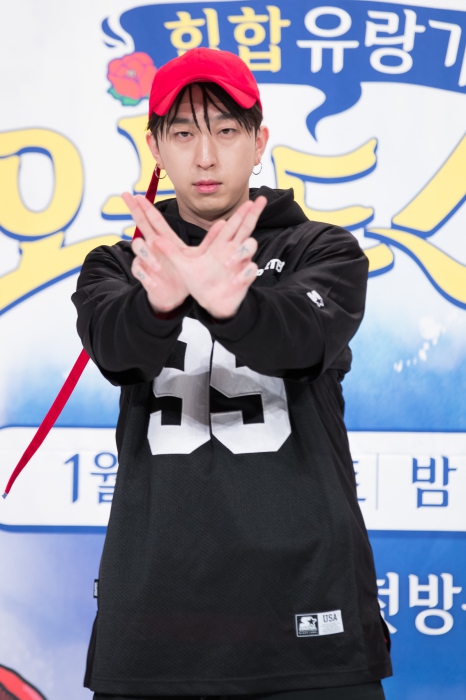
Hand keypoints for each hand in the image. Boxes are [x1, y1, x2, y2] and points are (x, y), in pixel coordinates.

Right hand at [122, 192, 218, 312]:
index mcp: (166, 240)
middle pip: (141, 224)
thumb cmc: (186, 273)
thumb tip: (224, 222)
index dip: (147, 207)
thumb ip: (210, 240)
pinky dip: (146, 275)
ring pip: (139, 247)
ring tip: (159, 267)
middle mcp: (153, 246)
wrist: (176, 296)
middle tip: (126, 195)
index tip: (138, 194)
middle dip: (134, 209)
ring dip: (146, 254)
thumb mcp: (199, 256)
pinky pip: (139, 270)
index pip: (155, 220)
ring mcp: (146, 259)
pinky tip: (153, 282)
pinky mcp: (144, 274)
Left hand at [129, 195, 266, 318]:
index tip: (251, 199)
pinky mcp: (243, 280)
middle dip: (253, 214)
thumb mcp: (183, 267)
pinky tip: (238, 278)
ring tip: (227, 263)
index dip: (241, 212)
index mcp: (220, 245)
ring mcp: (240, 264)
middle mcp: (233, 251)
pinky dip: (246, 273)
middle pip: (246, 228)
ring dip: (242, 250)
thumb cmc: (200, 282)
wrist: (211, 304)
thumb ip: (171, 253)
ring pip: (249, 247)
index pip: (232, 224)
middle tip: (260, 200)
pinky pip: (249, 272)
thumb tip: (155, 239)